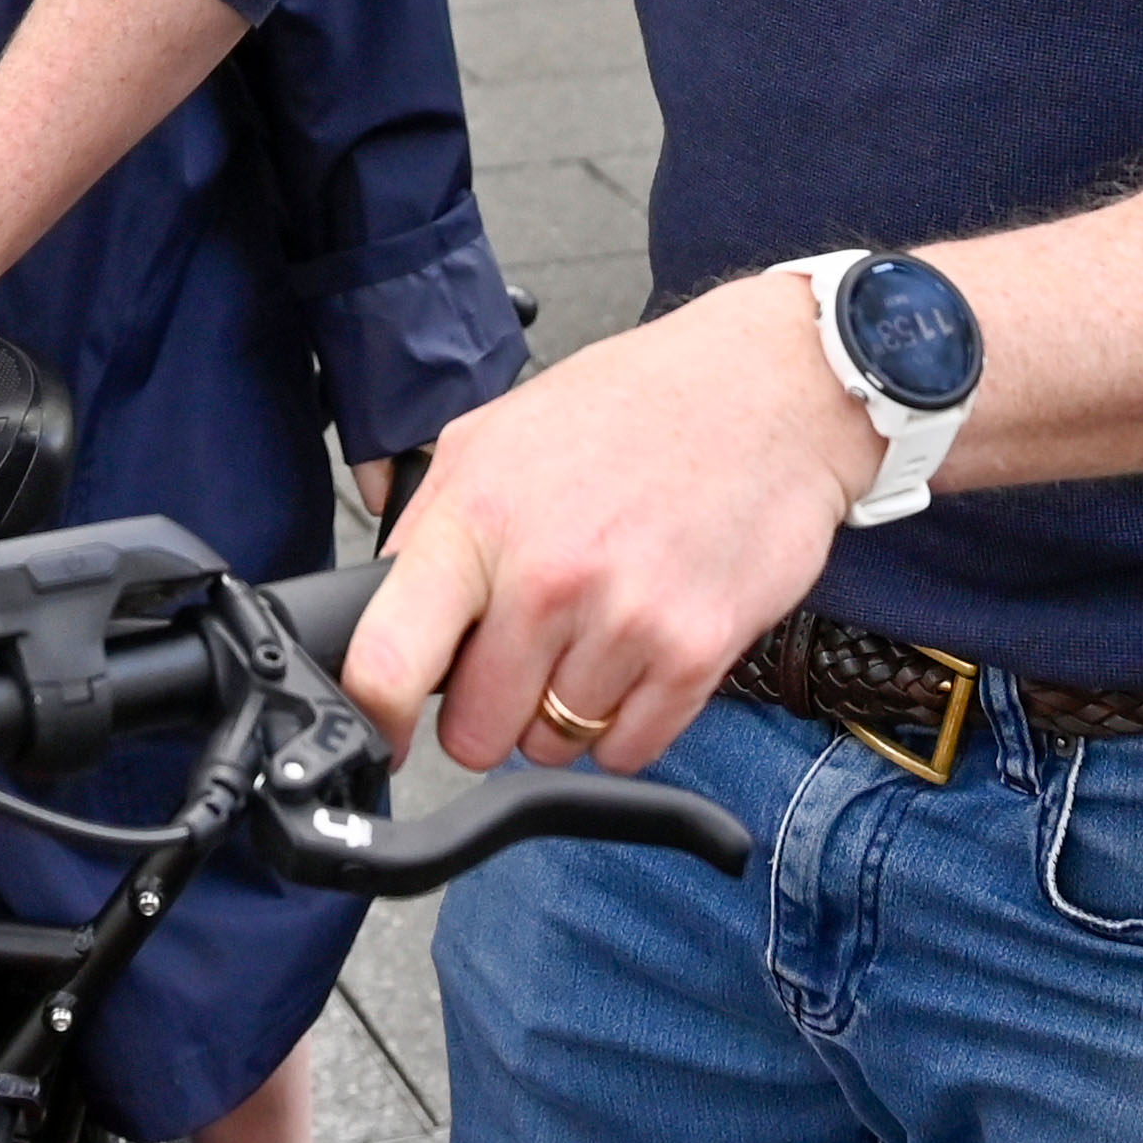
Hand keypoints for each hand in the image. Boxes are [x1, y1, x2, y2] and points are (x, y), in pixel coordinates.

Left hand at [336, 280, 867, 775]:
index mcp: (479, 518)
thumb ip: (429, 526)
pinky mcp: (697, 654)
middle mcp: (549, 578)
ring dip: (561, 712)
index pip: (388, 660)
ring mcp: (627, 622)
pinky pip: (628, 751)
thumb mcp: (493, 436)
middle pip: (476, 733)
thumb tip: (380, 610)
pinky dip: (624, 726)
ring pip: (553, 745)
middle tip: (517, 657)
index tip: (380, 731)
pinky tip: (633, 659)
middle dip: (487, 710)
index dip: (373, 717)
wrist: (768, 390)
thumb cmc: (630, 407)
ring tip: (590, 636)